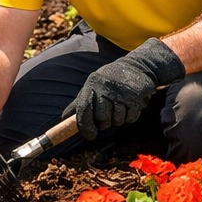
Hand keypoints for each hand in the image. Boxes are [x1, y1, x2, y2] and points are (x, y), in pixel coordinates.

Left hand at [64, 38, 185, 140]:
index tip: (90, 135)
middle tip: (107, 116)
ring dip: (118, 119)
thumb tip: (64, 118)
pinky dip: (130, 116)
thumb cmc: (109, 80)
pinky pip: (131, 117)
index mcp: (91, 84)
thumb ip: (79, 102)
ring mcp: (121, 92)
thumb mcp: (92, 86)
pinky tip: (130, 105)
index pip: (83, 109)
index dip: (85, 126)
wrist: (137, 66)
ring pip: (117, 120)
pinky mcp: (136, 96)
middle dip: (104, 123)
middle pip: (102, 119)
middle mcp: (105, 87)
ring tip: (120, 106)